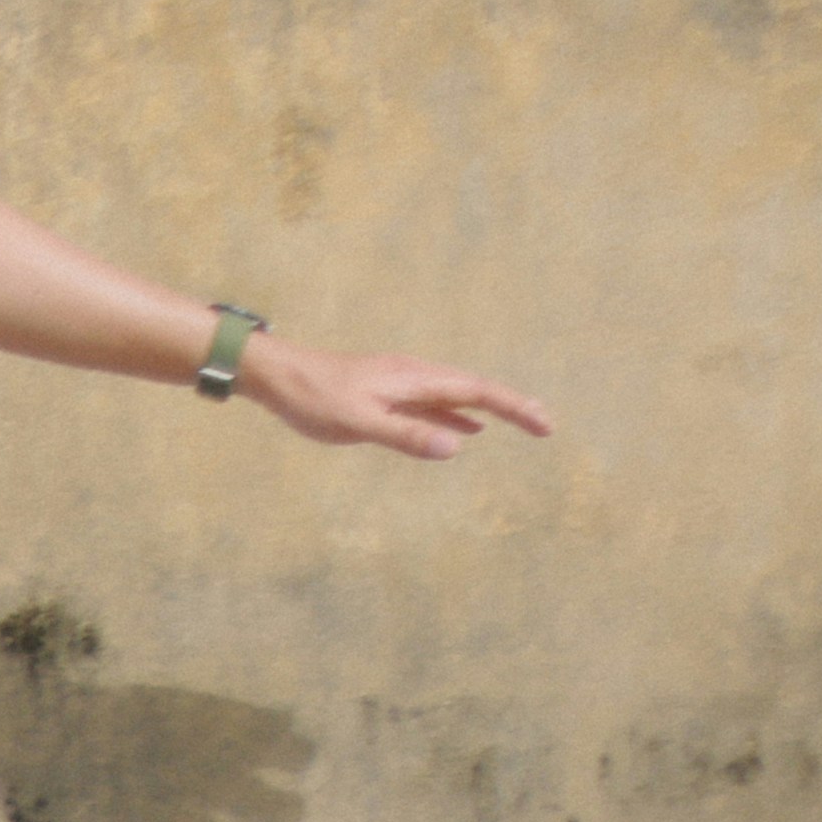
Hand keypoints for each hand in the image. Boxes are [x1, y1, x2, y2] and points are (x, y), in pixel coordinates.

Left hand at [249, 338, 556, 461]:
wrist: (274, 375)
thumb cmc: (311, 397)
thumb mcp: (358, 421)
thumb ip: (405, 435)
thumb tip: (457, 446)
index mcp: (413, 379)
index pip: (477, 392)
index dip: (513, 407)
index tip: (543, 424)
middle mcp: (413, 377)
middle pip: (475, 390)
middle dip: (513, 406)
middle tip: (546, 427)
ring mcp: (400, 385)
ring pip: (456, 397)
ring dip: (490, 410)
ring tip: (521, 423)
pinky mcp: (386, 395)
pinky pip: (434, 406)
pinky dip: (458, 416)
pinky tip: (468, 430)